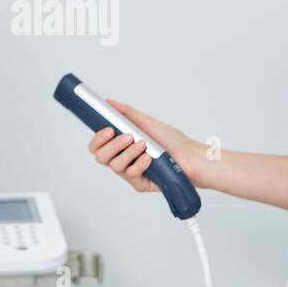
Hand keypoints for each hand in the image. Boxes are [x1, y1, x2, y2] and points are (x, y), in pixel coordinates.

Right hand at [87, 98, 205, 192]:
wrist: (190, 156)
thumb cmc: (171, 141)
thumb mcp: (147, 123)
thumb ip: (126, 113)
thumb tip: (109, 102)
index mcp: (121, 145)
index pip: (98, 145)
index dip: (98, 138)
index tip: (107, 129)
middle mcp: (123, 159)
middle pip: (101, 157)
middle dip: (112, 145)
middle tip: (127, 136)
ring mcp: (130, 172)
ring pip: (114, 166)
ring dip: (128, 153)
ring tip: (143, 144)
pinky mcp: (139, 183)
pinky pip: (131, 175)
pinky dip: (139, 164)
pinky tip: (148, 158)